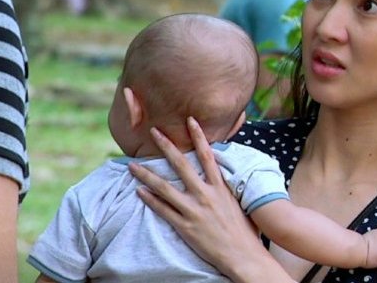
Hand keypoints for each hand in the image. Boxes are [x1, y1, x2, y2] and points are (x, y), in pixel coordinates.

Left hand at [128, 117, 293, 282]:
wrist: (243, 256)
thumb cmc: (244, 231)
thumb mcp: (239, 203)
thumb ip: (228, 187)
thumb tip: (222, 174)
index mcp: (220, 187)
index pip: (208, 155)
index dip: (199, 136)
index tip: (189, 120)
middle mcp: (206, 195)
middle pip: (182, 165)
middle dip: (166, 146)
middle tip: (154, 132)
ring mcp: (194, 211)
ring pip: (165, 188)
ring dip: (147, 175)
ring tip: (132, 165)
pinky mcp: (186, 227)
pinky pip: (163, 210)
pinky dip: (150, 200)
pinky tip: (138, 191)